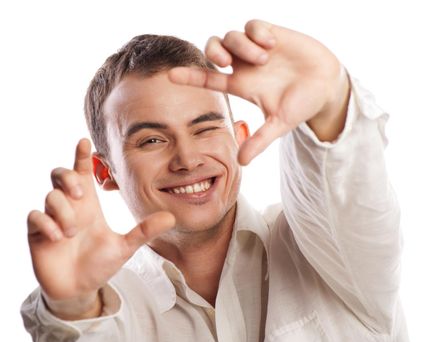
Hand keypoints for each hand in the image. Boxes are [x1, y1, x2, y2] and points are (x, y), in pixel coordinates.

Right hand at [27, 138, 174, 319]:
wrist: (79, 290)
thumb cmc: (99, 264)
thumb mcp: (124, 247)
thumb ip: (144, 231)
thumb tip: (171, 217)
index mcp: (88, 205)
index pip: (83, 172)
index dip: (82, 156)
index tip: (84, 141)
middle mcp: (69, 207)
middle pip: (59, 174)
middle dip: (68, 176)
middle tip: (81, 193)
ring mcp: (52, 219)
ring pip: (50, 195)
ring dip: (63, 211)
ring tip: (72, 232)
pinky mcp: (38, 233)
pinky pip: (34, 216)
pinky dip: (47, 224)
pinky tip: (59, 237)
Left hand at [169, 19, 349, 164]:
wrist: (327, 86)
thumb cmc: (300, 105)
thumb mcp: (279, 124)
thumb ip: (260, 140)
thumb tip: (241, 162)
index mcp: (241, 85)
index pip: (208, 79)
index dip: (189, 76)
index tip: (170, 76)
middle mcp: (244, 65)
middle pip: (213, 49)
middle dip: (213, 52)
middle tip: (226, 63)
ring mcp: (256, 48)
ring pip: (231, 36)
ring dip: (241, 46)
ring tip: (264, 58)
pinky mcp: (271, 33)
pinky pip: (252, 24)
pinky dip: (256, 32)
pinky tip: (272, 44)